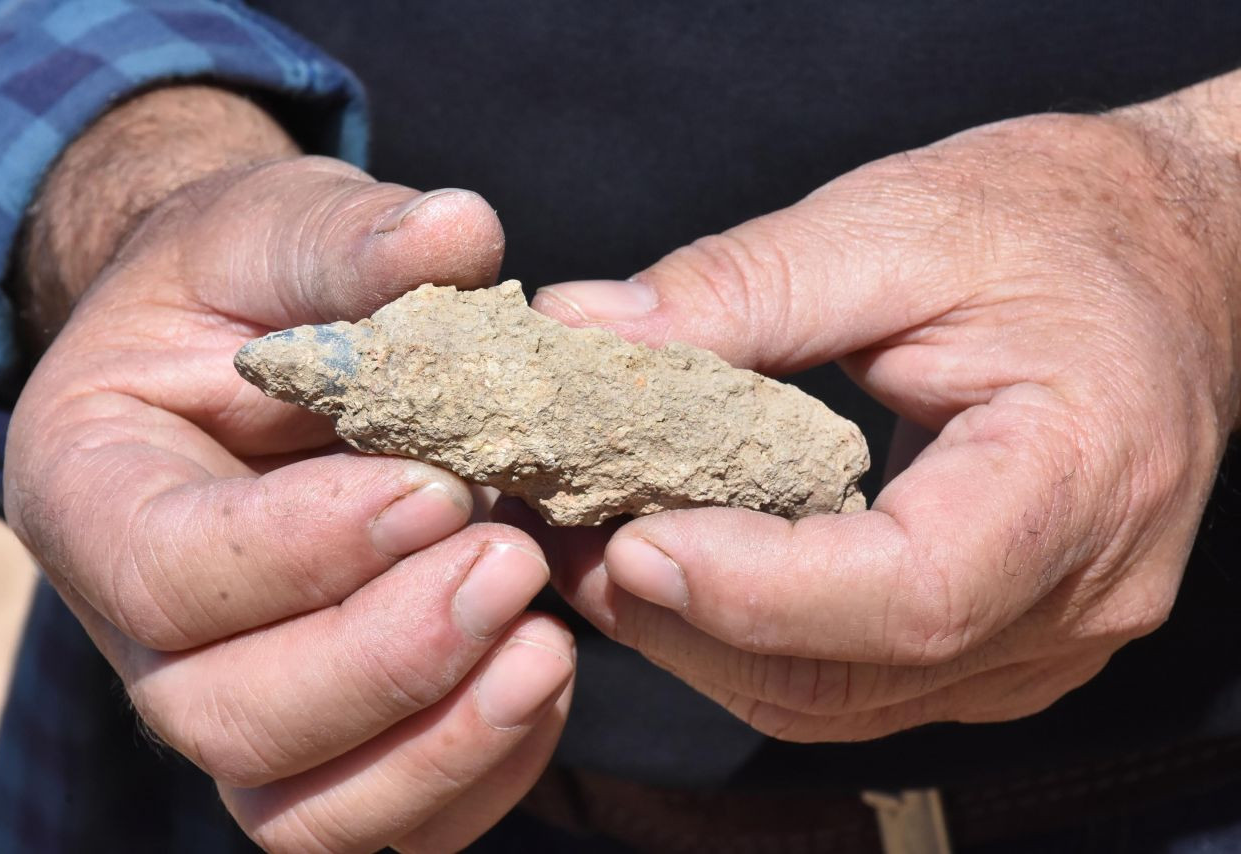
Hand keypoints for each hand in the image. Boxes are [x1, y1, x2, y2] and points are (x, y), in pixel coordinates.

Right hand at [4, 87, 573, 852]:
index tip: (433, 486)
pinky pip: (389, 820)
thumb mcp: (281, 232)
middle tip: (510, 559)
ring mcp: (240, 697)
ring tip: (547, 646)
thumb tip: (456, 236)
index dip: (300, 549)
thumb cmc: (257, 286)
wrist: (269, 349)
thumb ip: (348, 242)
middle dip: (384, 659)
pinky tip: (544, 675)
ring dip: (437, 744)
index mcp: (101, 492)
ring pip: (304, 812)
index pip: (167, 571)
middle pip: (228, 720)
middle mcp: (153, 629)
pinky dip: (477, 774)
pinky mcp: (332, 738)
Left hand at [527, 75, 1240, 741]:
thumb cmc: (1057, 222)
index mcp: (1081, 475)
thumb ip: (742, 286)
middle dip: (688, 626)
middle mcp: (1079, 593)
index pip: (913, 593)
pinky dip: (752, 641)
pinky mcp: (1003, 640)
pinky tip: (685, 569)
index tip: (626, 536)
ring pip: (837, 701)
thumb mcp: (901, 222)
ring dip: (701, 644)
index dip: (753, 587)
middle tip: (572, 543)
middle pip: (852, 677)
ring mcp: (1045, 638)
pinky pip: (856, 682)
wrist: (1172, 256)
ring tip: (603, 554)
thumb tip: (583, 331)